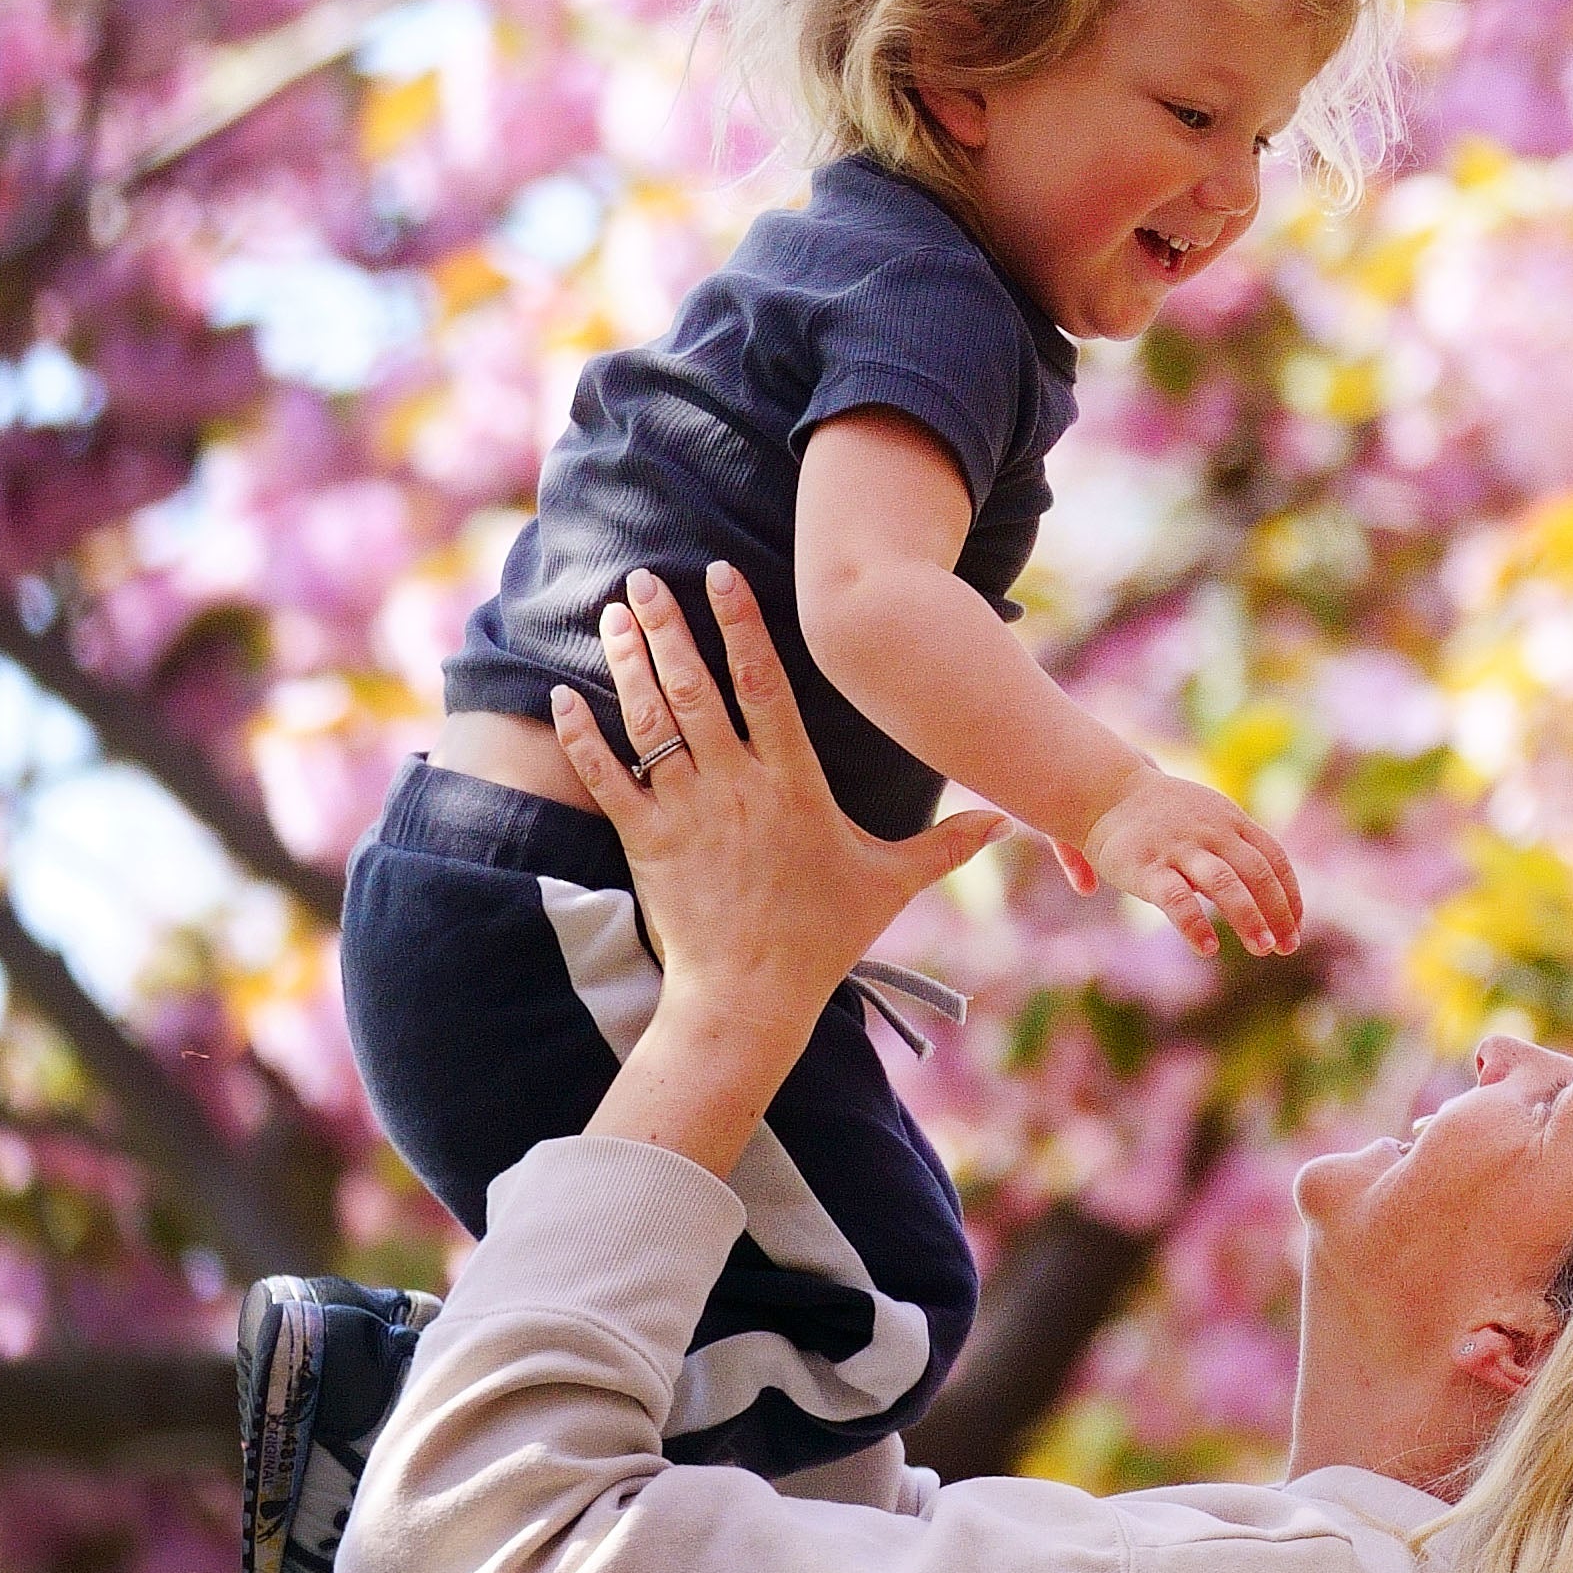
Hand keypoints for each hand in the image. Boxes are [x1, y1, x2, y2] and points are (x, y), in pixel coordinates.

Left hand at [545, 571, 1005, 1180]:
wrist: (749, 996)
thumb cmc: (823, 938)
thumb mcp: (891, 884)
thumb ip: (947, 845)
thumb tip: (1007, 821)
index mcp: (794, 784)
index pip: (765, 686)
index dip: (743, 626)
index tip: (723, 577)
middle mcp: (735, 786)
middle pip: (696, 689)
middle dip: (670, 626)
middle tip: (646, 577)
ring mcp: (685, 812)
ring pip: (650, 721)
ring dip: (629, 663)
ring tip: (613, 614)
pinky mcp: (646, 842)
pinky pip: (606, 778)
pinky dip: (582, 734)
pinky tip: (565, 695)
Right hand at [1076, 768, 1301, 955]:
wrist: (1104, 790)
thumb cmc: (1161, 815)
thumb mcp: (1208, 820)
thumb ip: (1234, 853)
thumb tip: (1256, 898)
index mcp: (1232, 822)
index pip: (1274, 859)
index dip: (1290, 895)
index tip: (1295, 926)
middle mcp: (1212, 833)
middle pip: (1259, 874)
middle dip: (1278, 912)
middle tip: (1286, 947)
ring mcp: (1180, 848)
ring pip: (1226, 885)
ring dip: (1249, 918)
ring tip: (1263, 949)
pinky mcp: (1147, 867)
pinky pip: (1177, 900)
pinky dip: (1195, 925)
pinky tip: (1208, 948)